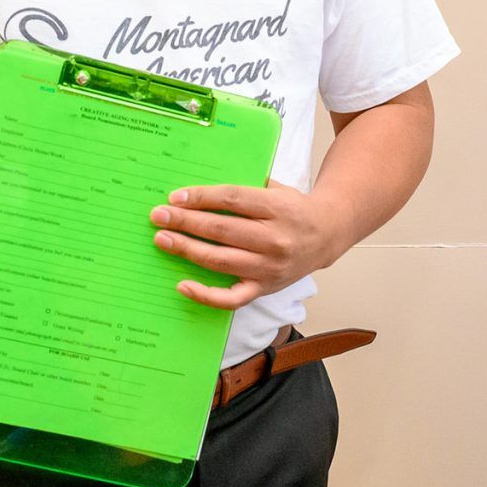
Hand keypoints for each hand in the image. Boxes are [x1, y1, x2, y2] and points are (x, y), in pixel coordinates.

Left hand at [150, 179, 346, 309]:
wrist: (328, 235)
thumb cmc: (294, 208)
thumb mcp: (277, 187)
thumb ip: (245, 187)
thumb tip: (198, 191)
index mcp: (278, 208)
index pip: (233, 200)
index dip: (201, 198)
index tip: (176, 197)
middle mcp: (275, 239)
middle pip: (222, 230)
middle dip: (186, 222)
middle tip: (159, 216)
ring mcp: (269, 267)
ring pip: (221, 260)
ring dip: (187, 250)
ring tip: (163, 240)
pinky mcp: (265, 288)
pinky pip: (231, 298)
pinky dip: (205, 295)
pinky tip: (182, 284)